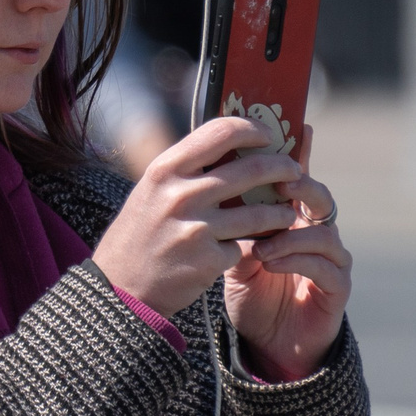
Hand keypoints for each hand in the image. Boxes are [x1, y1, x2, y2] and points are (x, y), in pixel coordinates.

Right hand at [91, 115, 303, 317]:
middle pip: (253, 170)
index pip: (222, 132)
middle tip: (294, 173)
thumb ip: (187, 169)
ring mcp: (196, 228)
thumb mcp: (152, 191)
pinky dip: (248, 247)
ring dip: (282, 213)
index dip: (254, 128)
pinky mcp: (209, 259)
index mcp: (166, 169)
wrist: (121, 287)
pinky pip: (245, 246)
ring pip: (261, 212)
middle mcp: (181, 194)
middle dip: (284, 169)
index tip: (270, 135)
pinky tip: (246, 249)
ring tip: (286, 214)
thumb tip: (233, 145)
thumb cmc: (140, 234)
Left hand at [223, 125, 350, 378]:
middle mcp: (315, 233)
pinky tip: (272, 262)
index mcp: (291, 218)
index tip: (296, 126)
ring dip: (290, 233)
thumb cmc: (251, 290)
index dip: (299, 152)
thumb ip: (233, 219)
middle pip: (319, 197)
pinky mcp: (336, 289)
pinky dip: (297, 260)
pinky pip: (326, 267)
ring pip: (324, 232)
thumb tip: (212, 180)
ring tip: (261, 244)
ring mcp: (330, 260)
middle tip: (279, 184)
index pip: (296, 179)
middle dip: (301, 186)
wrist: (266, 341)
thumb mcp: (234, 249)